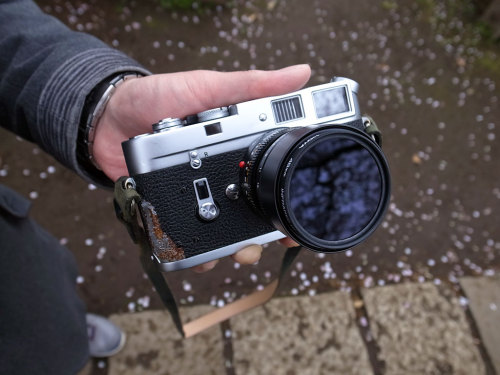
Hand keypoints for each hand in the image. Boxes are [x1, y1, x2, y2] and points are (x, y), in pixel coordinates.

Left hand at [94, 65, 309, 269]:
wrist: (108, 116)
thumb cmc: (160, 96)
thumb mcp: (210, 87)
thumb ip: (252, 85)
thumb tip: (302, 74)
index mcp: (238, 149)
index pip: (273, 178)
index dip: (288, 201)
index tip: (297, 220)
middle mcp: (222, 176)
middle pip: (253, 214)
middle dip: (261, 236)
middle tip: (259, 245)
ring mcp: (197, 193)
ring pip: (224, 231)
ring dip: (232, 248)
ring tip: (232, 254)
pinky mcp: (171, 207)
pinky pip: (187, 235)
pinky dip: (194, 252)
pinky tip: (198, 258)